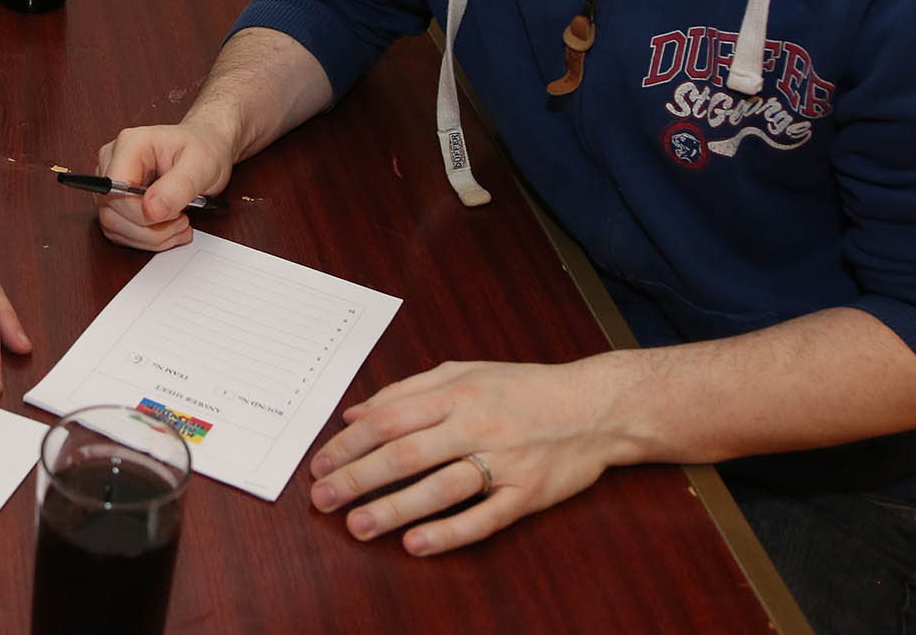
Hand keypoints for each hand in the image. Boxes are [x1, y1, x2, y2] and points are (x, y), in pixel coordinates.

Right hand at [94, 119, 235, 250]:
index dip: (141, 213)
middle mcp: (113, 162)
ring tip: (179, 226)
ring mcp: (112, 183)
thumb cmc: (204, 149)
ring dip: (149, 237)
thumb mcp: (202, 164)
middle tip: (183, 222)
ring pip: (113, 226)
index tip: (175, 215)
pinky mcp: (117, 201)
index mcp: (130, 145)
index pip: (115, 190)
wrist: (208, 146)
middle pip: (111, 212)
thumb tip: (151, 210)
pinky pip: (120, 231)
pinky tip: (169, 229)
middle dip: (150, 230)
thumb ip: (178, 186)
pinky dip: (146, 239)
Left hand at [306, 359, 625, 554]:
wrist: (596, 406)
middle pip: (406, 454)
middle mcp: (476, 425)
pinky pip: (486, 517)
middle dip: (358, 478)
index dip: (349, 443)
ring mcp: (503, 461)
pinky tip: (418, 544)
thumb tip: (355, 412)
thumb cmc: (523, 387)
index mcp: (456, 393)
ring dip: (395, 509)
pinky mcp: (528, 493)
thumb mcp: (464, 372)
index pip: (389, 419)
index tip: (319, 464)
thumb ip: (407, 390)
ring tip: (359, 526)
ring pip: (441, 487)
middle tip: (323, 499)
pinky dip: (451, 532)